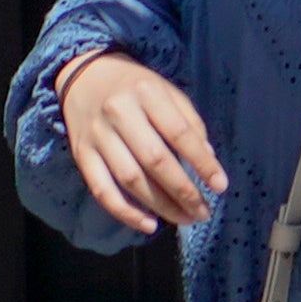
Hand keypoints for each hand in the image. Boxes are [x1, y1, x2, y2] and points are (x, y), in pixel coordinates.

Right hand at [60, 51, 228, 233]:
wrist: (84, 76)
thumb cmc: (136, 88)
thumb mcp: (168, 92)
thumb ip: (190, 124)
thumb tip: (209, 161)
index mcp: (146, 93)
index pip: (179, 134)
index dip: (202, 163)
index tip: (220, 187)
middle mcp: (118, 113)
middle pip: (155, 160)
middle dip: (183, 192)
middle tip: (203, 212)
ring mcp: (96, 135)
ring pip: (130, 179)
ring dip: (160, 206)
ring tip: (184, 219)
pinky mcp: (80, 153)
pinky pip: (101, 189)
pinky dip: (125, 212)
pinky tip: (149, 225)